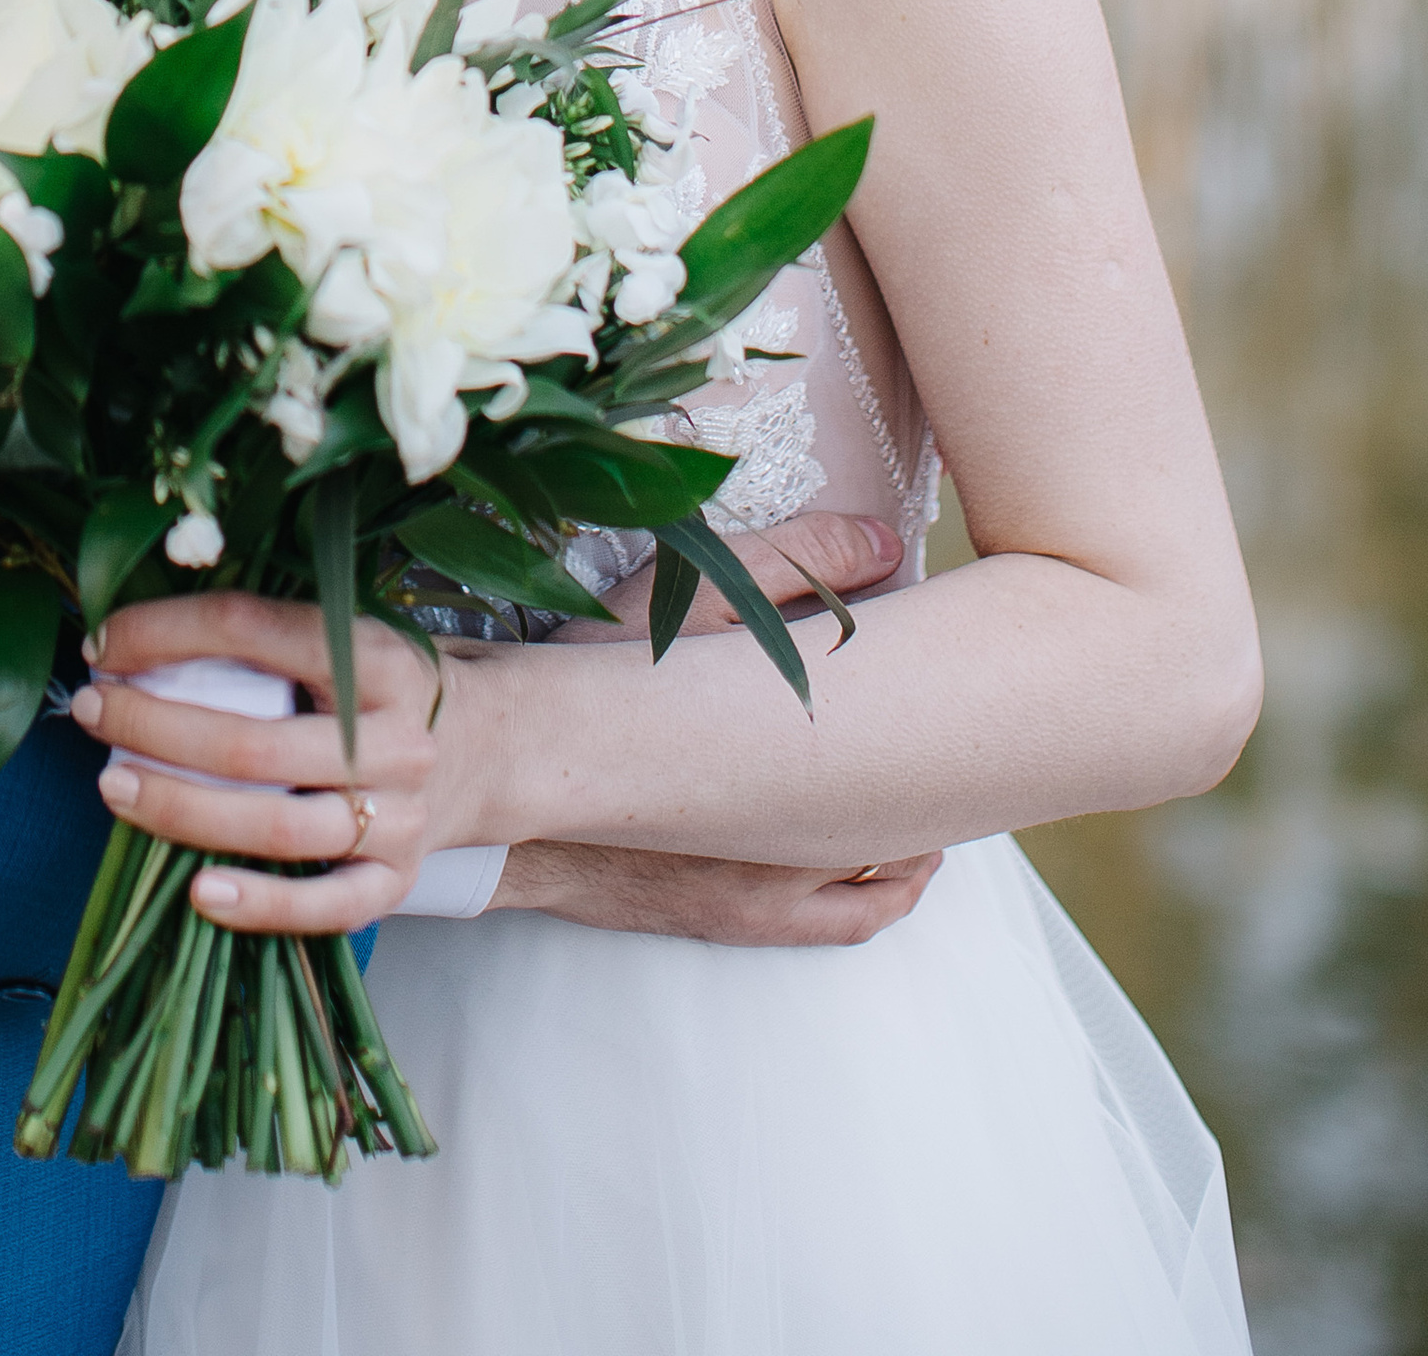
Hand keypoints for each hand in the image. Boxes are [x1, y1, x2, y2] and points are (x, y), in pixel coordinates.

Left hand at [71, 591, 452, 936]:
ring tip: (111, 785)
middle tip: (90, 711)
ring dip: (180, 808)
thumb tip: (131, 635)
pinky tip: (196, 892)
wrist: (484, 747)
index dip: (165, 632)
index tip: (103, 641)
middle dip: (153, 726)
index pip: (252, 630)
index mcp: (377, 657)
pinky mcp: (396, 881)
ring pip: (276, 825)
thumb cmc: (378, 684)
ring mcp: (399, 817)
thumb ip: (260, 635)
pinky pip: (324, 906)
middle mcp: (395, 739)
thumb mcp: (344, 633)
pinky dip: (259, 903)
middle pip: (253, 742)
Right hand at [499, 511, 932, 943]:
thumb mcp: (689, 594)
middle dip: (943, 762)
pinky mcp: (747, 920)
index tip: (956, 646)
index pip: (910, 724)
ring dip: (923, 827)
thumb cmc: (596, 675)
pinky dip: (892, 890)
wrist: (505, 777)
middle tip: (961, 714)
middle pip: (915, 806)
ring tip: (930, 774)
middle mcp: (798, 834)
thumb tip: (890, 545)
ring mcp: (776, 888)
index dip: (945, 687)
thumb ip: (793, 562)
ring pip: (894, 868)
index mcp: (793, 750)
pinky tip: (903, 861)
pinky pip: (853, 919)